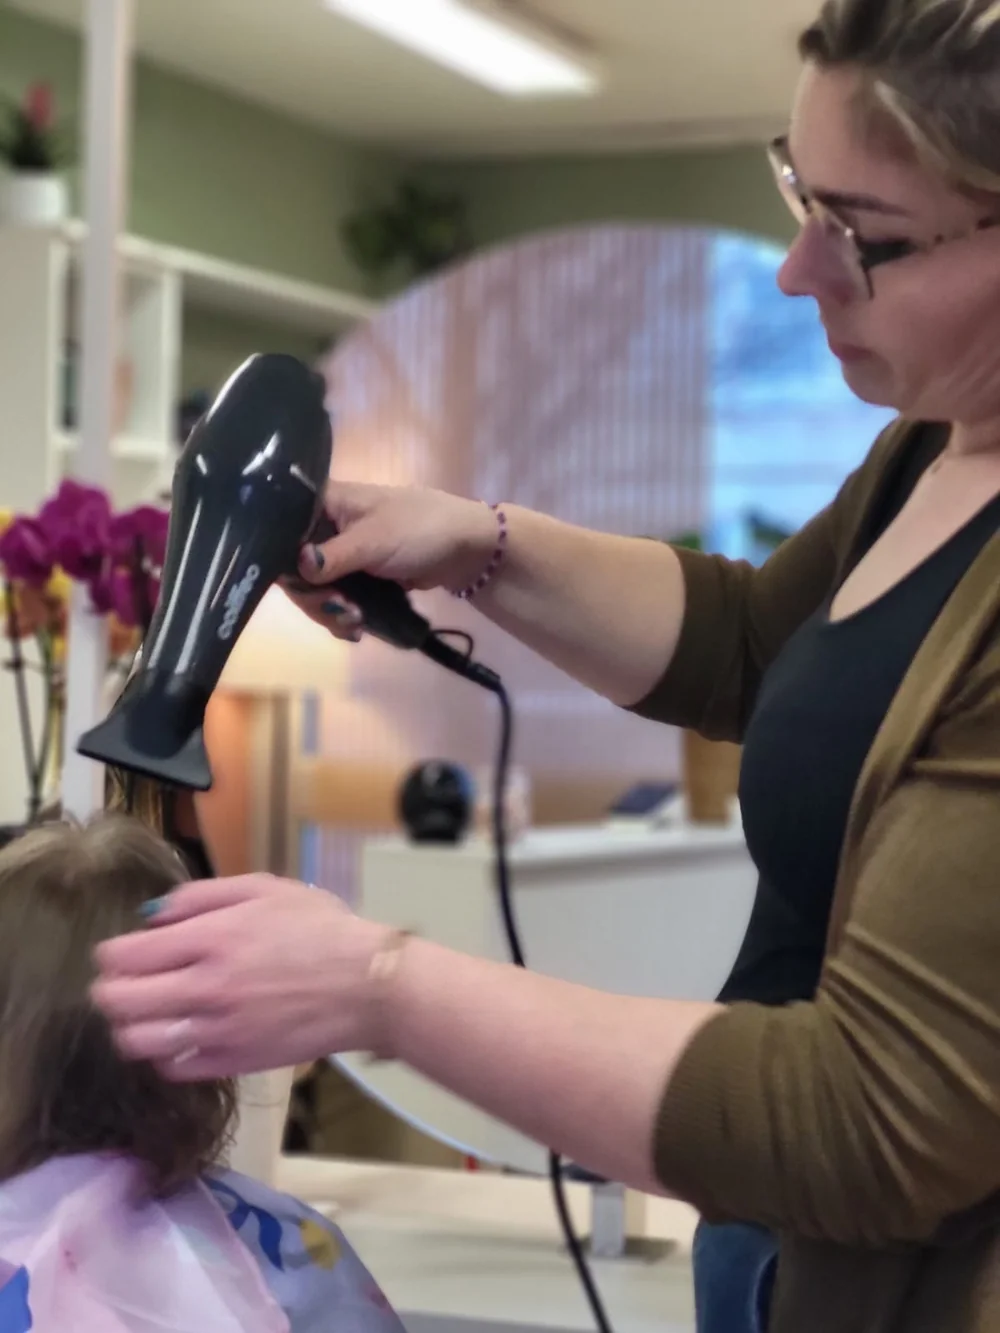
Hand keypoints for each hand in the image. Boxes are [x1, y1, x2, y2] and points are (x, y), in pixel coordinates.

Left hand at [91, 874, 391, 1079]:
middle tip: (120, 984)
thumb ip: (201, 896)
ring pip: (137, 1042)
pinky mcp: (233, 1063)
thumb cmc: (319, 928)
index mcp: (211, 939)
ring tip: (144, 1014)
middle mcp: (205, 988)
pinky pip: (173, 1068)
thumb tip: (150, 916)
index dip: (110, 955)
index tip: (118, 953)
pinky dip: (164, 1054)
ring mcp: (217, 1031)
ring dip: (129, 1026)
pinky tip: (180, 1035)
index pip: (125, 956)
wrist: (367, 985)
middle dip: (108, 991)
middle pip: (119, 1002)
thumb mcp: (264, 889)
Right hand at [285, 481, 497, 640]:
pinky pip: (335, 598)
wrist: (465, 548)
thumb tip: (298, 566)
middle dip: (316, 598)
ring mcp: (338, 551)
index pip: (280, 533)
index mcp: (322, 502)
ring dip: (331, 611)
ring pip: (314, 588)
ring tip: (356, 623)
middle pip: (294, 569)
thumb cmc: (420, 529)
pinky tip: (357, 629)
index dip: (285, 566)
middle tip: (344, 613)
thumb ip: (333, 555)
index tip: (308, 591)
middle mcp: (323, 525)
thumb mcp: (374, 541)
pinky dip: (342, 616)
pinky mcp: (354, 574)